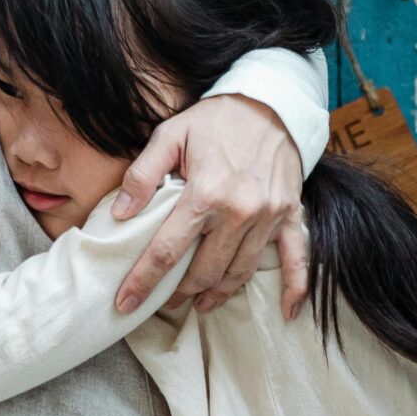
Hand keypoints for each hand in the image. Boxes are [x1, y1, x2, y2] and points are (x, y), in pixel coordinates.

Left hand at [111, 92, 308, 318]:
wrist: (269, 103)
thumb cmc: (214, 119)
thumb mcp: (169, 134)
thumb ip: (142, 174)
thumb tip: (119, 214)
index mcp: (205, 193)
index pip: (167, 251)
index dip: (143, 281)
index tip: (125, 302)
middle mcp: (239, 211)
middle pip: (204, 270)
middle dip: (180, 293)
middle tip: (163, 302)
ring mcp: (269, 216)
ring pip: (241, 271)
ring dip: (219, 294)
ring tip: (200, 304)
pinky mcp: (291, 215)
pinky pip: (297, 259)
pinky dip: (295, 289)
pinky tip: (287, 313)